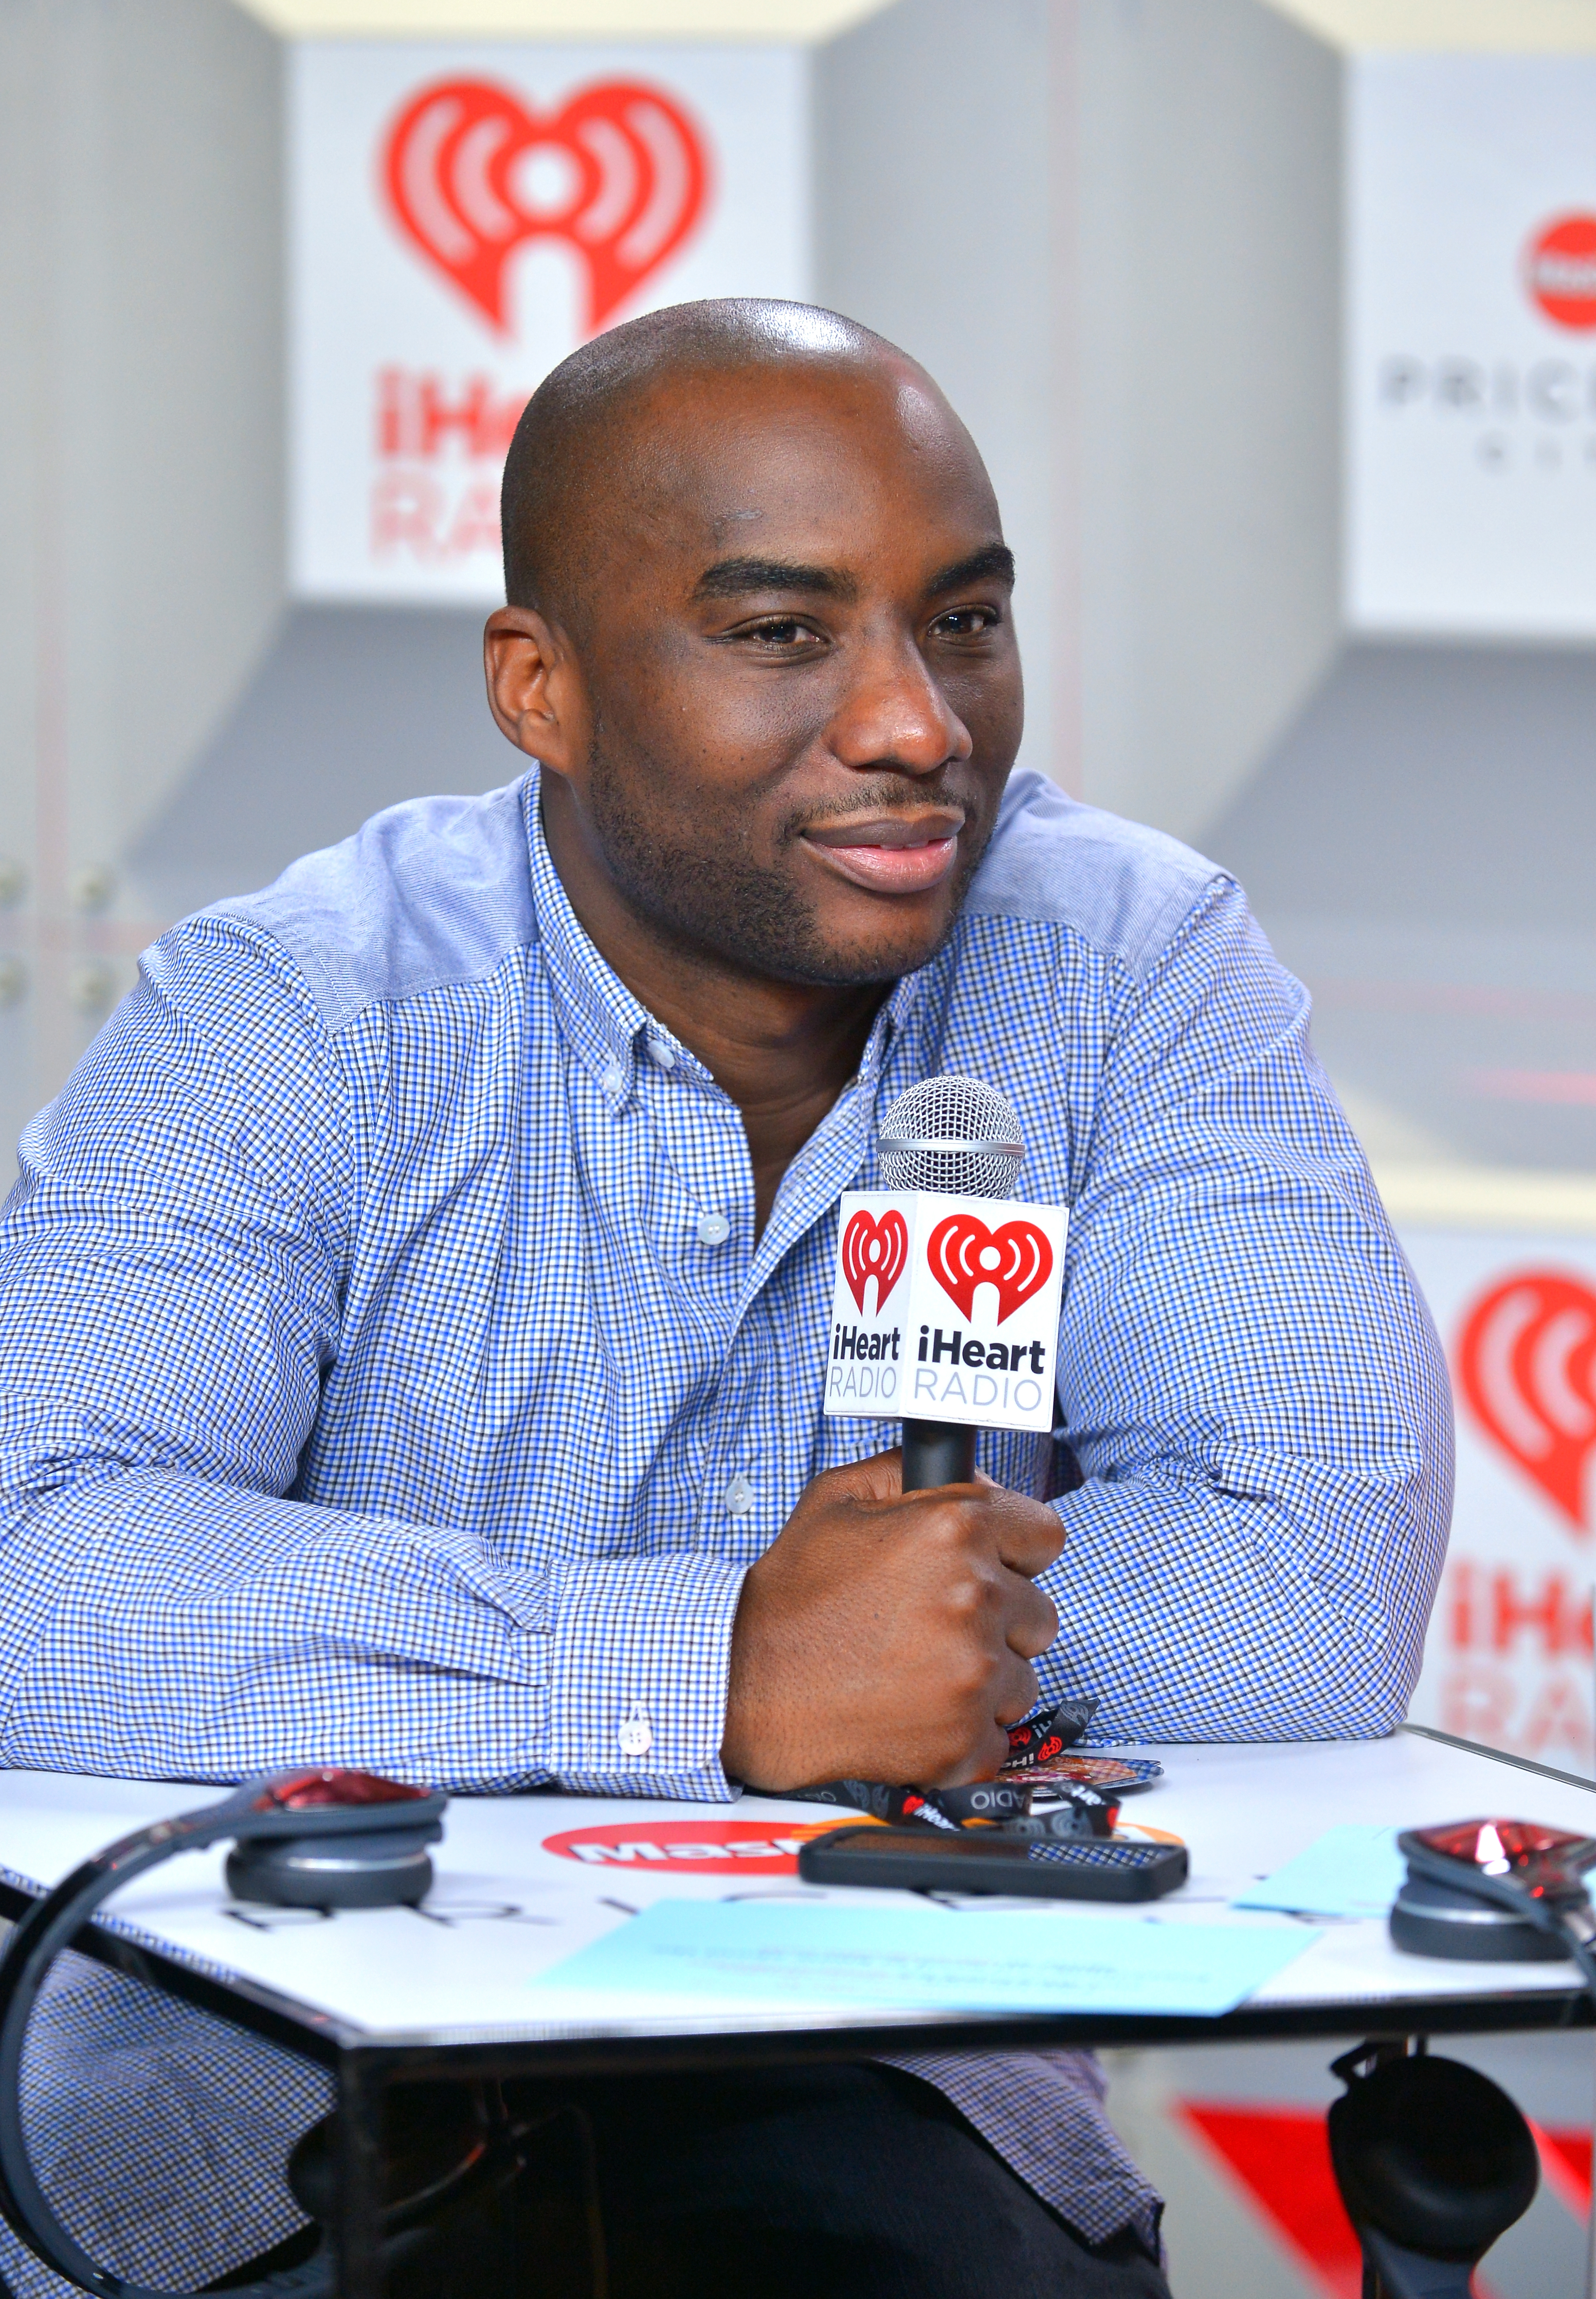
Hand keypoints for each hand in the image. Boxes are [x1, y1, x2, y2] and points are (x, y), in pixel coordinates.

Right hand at [721, 1449, 1062, 1791]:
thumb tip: (975, 1480)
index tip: (992, 1567)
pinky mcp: (963, 1739)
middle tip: (936, 1624)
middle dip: (999, 1618)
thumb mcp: (838, 1497)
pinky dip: (964, 1731)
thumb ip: (912, 1473)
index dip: (1015, 1551)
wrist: (745, 1684)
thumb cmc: (793, 1594)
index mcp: (954, 1527)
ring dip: (983, 1677)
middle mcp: (975, 1597)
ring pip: (1022, 1677)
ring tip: (918, 1669)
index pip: (1044, 1535)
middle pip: (1039, 1613)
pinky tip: (915, 1711)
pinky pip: (999, 1736)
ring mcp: (973, 1673)